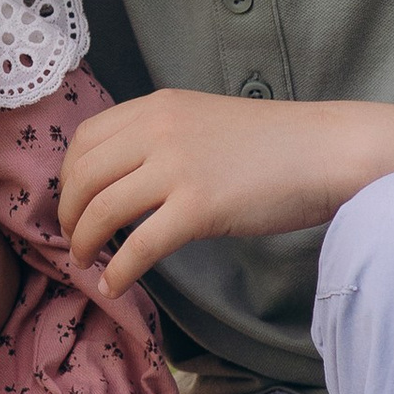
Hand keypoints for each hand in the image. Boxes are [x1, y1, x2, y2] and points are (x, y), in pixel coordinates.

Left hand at [59, 89, 374, 291]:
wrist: (326, 150)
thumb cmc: (273, 143)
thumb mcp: (203, 121)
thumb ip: (161, 137)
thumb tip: (121, 175)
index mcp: (156, 107)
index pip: (85, 139)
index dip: (67, 178)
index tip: (71, 203)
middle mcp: (158, 130)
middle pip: (83, 176)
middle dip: (68, 214)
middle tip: (71, 240)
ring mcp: (177, 168)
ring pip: (102, 210)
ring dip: (83, 242)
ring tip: (86, 263)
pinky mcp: (199, 207)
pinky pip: (139, 245)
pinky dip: (119, 271)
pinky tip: (115, 286)